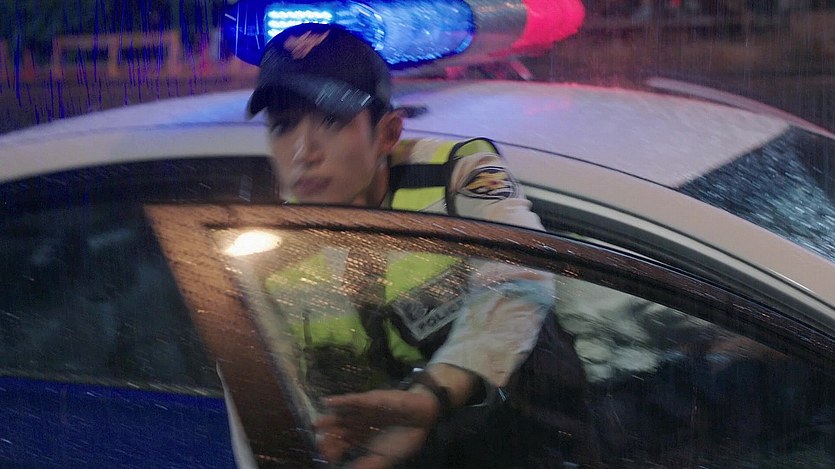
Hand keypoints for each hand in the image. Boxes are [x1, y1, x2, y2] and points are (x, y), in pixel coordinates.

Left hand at [314, 387, 439, 468]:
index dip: (332, 451)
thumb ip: (367, 465)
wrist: (422, 418)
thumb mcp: (385, 457)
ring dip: (329, 419)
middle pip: (338, 432)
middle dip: (328, 438)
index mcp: (362, 438)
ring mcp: (363, 411)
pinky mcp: (370, 400)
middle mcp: (359, 424)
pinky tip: (328, 402)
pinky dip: (340, 401)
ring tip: (316, 424)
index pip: (341, 445)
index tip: (325, 458)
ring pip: (342, 416)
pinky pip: (353, 400)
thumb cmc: (404, 438)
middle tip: (318, 444)